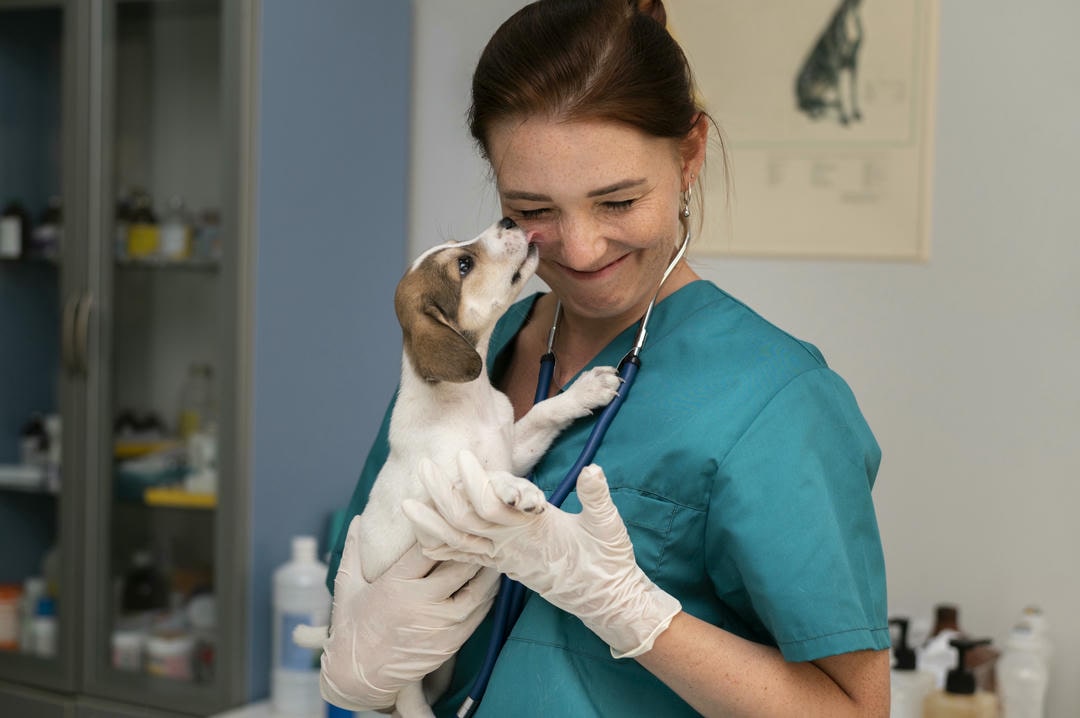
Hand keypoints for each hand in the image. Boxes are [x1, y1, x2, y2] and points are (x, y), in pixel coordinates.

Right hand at [320, 514, 498, 710]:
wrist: (358, 677)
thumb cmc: (351, 629)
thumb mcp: (347, 588)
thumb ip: (354, 551)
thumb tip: (356, 519)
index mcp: (394, 585)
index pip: (427, 548)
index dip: (441, 528)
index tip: (451, 514)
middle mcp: (420, 604)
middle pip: (458, 565)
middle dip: (472, 546)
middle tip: (482, 529)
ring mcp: (438, 625)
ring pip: (475, 589)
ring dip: (486, 569)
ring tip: (493, 551)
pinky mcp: (450, 642)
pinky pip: (477, 613)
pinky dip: (487, 595)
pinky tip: (489, 580)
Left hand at [402, 451, 680, 657]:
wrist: (605, 598)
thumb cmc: (608, 560)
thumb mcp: (609, 526)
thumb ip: (597, 499)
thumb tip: (593, 470)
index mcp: (532, 531)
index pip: (493, 506)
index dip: (475, 482)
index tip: (462, 455)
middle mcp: (511, 547)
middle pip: (465, 522)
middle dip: (441, 495)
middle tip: (423, 466)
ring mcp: (505, 559)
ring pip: (458, 543)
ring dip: (431, 522)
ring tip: (407, 503)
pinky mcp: (504, 566)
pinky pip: (466, 559)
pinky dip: (442, 549)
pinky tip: (424, 541)